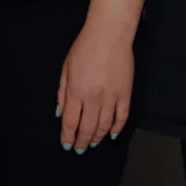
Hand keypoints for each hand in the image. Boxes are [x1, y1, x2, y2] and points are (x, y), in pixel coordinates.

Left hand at [56, 25, 132, 152]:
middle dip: (82, 142)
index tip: (66, 145)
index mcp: (76, 91)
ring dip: (98, 137)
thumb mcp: (65, 69)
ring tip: (93, 143)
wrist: (109, 36)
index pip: (70, 122)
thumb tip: (59, 113)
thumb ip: (62, 93)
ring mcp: (111, 97)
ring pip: (105, 126)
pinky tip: (112, 134)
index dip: (68, 137)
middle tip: (80, 149)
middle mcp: (94, 97)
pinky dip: (117, 128)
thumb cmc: (85, 48)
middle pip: (87, 128)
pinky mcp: (126, 94)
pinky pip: (122, 117)